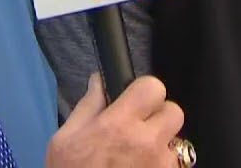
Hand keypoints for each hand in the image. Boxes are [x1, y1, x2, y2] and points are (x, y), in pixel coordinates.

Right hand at [45, 73, 185, 167]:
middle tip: (138, 129)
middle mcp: (147, 143)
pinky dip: (161, 167)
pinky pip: (173, 167)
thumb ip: (88, 107)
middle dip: (157, 117)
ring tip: (137, 159)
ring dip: (161, 146)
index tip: (133, 101)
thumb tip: (100, 81)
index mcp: (118, 125)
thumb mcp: (64, 140)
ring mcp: (161, 166)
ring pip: (176, 142)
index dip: (143, 91)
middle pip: (173, 111)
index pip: (153, 87)